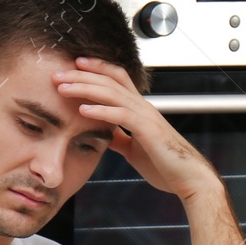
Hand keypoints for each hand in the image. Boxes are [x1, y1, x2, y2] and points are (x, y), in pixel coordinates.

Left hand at [52, 56, 220, 201]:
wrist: (188, 179)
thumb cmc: (164, 164)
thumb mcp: (133, 148)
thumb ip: (119, 137)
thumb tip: (103, 134)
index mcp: (139, 109)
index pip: (117, 78)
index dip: (96, 68)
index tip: (73, 65)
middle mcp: (143, 107)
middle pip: (110, 80)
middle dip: (82, 74)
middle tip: (57, 74)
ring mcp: (146, 116)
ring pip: (112, 93)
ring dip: (85, 88)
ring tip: (63, 87)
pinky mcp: (147, 131)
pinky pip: (121, 116)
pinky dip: (101, 111)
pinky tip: (82, 110)